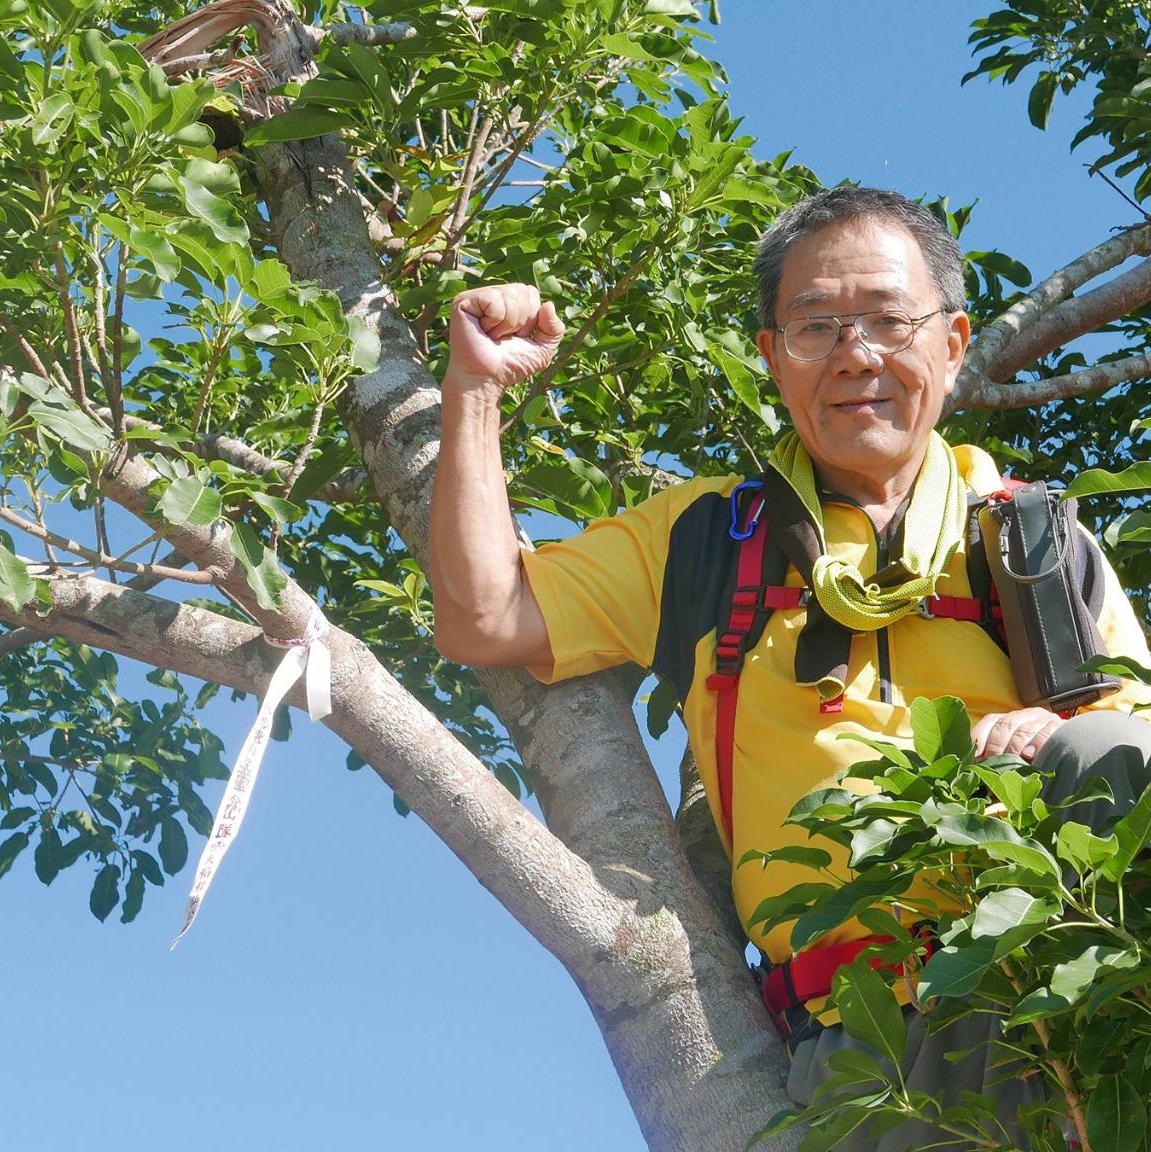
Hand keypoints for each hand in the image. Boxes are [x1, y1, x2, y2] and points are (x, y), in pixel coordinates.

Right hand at [445, 284, 564, 392]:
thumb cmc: (511, 365)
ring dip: (508, 324)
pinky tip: (483, 331)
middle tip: (504, 337)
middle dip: (521, 321)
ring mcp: (477, 296)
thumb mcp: (543, 349)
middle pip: (523, 291)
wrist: (487, 379)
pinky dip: (494, 322)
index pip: (532, 293)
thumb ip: (554, 328)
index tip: (516, 336)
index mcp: (510, 300)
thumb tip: (549, 304)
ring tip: (493, 336)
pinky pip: (494, 301)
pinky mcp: (463, 301)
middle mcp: (494, 294)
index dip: (531, 318)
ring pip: (510, 296)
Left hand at [972, 707, 1064, 761]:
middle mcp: (1024, 716)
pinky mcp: (1060, 727)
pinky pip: (1047, 733)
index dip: (979, 737)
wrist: (1073, 746)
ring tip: (1010, 762)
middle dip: (996, 746)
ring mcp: (1042, 720)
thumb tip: (977, 772)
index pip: (990, 721)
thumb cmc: (1033, 758)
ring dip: (1015, 747)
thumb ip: (995, 758)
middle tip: (993, 764)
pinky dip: (1037, 744)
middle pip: (1005, 725)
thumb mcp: (1012, 756)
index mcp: (1008, 719)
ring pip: (1023, 729)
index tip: (974, 756)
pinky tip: (1032, 756)